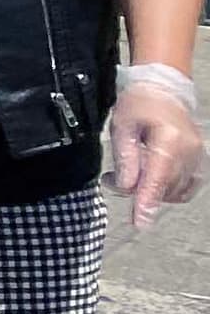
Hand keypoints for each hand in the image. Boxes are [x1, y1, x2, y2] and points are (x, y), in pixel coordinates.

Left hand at [111, 63, 202, 230]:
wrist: (164, 91)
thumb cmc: (139, 105)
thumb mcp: (122, 127)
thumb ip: (125, 158)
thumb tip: (125, 186)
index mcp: (169, 139)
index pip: (157, 178)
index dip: (147, 202)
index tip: (141, 223)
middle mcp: (189, 151)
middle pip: (163, 187)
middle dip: (137, 191)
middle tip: (114, 179)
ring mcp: (198, 157)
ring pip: (174, 190)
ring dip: (151, 191)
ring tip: (131, 173)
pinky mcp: (199, 162)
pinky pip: (186, 187)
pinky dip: (168, 190)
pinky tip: (152, 178)